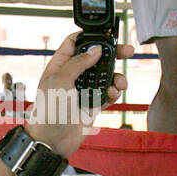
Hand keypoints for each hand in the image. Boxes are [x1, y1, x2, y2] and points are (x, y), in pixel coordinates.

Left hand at [23, 33, 133, 157]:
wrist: (52, 141)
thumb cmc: (49, 111)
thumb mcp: (61, 81)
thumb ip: (79, 63)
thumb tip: (96, 49)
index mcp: (60, 65)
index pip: (75, 43)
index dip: (90, 36)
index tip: (106, 34)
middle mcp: (72, 75)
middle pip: (95, 57)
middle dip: (112, 54)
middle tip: (128, 51)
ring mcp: (83, 90)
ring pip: (105, 76)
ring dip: (116, 77)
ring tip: (121, 82)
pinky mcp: (92, 104)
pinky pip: (108, 93)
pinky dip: (113, 92)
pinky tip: (113, 95)